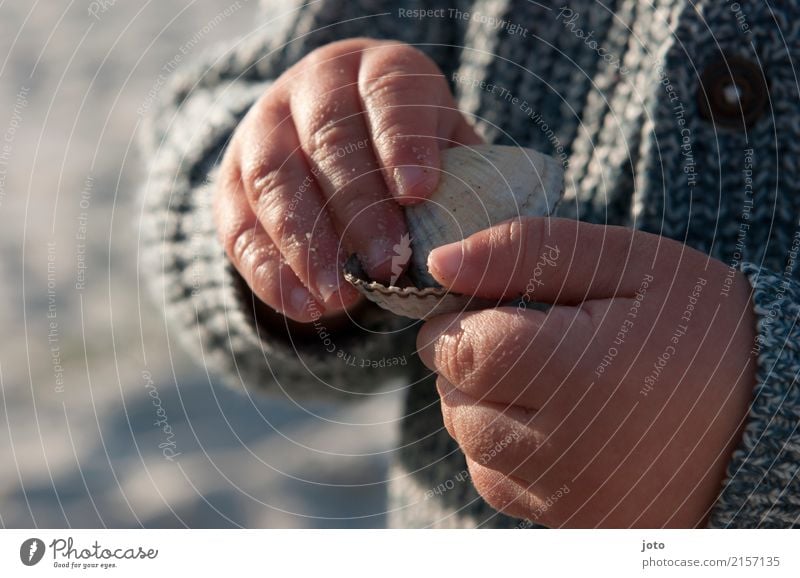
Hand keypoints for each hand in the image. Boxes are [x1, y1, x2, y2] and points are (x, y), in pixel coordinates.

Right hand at [213, 38, 480, 321]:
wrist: (334, 146)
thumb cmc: (407, 155)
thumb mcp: (443, 149)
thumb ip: (463, 182)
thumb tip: (491, 246)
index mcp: (378, 70)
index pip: (388, 92)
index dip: (401, 141)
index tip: (417, 194)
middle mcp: (314, 88)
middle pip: (329, 140)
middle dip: (359, 208)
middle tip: (388, 266)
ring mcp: (264, 131)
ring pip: (273, 181)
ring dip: (307, 244)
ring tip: (340, 297)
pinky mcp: (231, 181)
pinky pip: (239, 227)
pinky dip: (269, 272)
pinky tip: (304, 307)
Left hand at [417, 217, 756, 526]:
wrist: (768, 414)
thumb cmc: (699, 327)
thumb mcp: (627, 262)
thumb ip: (525, 252)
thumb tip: (440, 262)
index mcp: (577, 374)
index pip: (456, 349)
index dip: (458, 321)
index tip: (492, 307)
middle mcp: (565, 451)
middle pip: (455, 399)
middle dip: (472, 362)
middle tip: (532, 341)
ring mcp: (569, 499)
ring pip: (471, 444)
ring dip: (485, 404)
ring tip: (548, 380)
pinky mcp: (575, 525)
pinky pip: (500, 485)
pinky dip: (507, 449)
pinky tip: (557, 424)